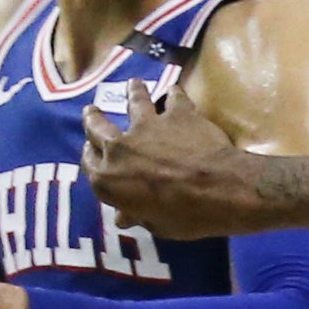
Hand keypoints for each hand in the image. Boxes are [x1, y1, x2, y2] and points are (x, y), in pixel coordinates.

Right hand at [80, 81, 251, 240]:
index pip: (89, 163)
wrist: (218, 190)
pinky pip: (173, 97)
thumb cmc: (185, 216)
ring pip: (134, 101)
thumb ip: (137, 214)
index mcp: (108, 179)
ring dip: (133, 92)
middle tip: (92, 112)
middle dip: (93, 119)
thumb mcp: (156, 224)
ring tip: (133, 84)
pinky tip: (175, 90)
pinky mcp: (177, 113)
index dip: (90, 156)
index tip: (90, 150)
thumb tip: (123, 217)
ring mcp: (147, 125)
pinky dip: (174, 94)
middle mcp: (119, 147)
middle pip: (97, 127)